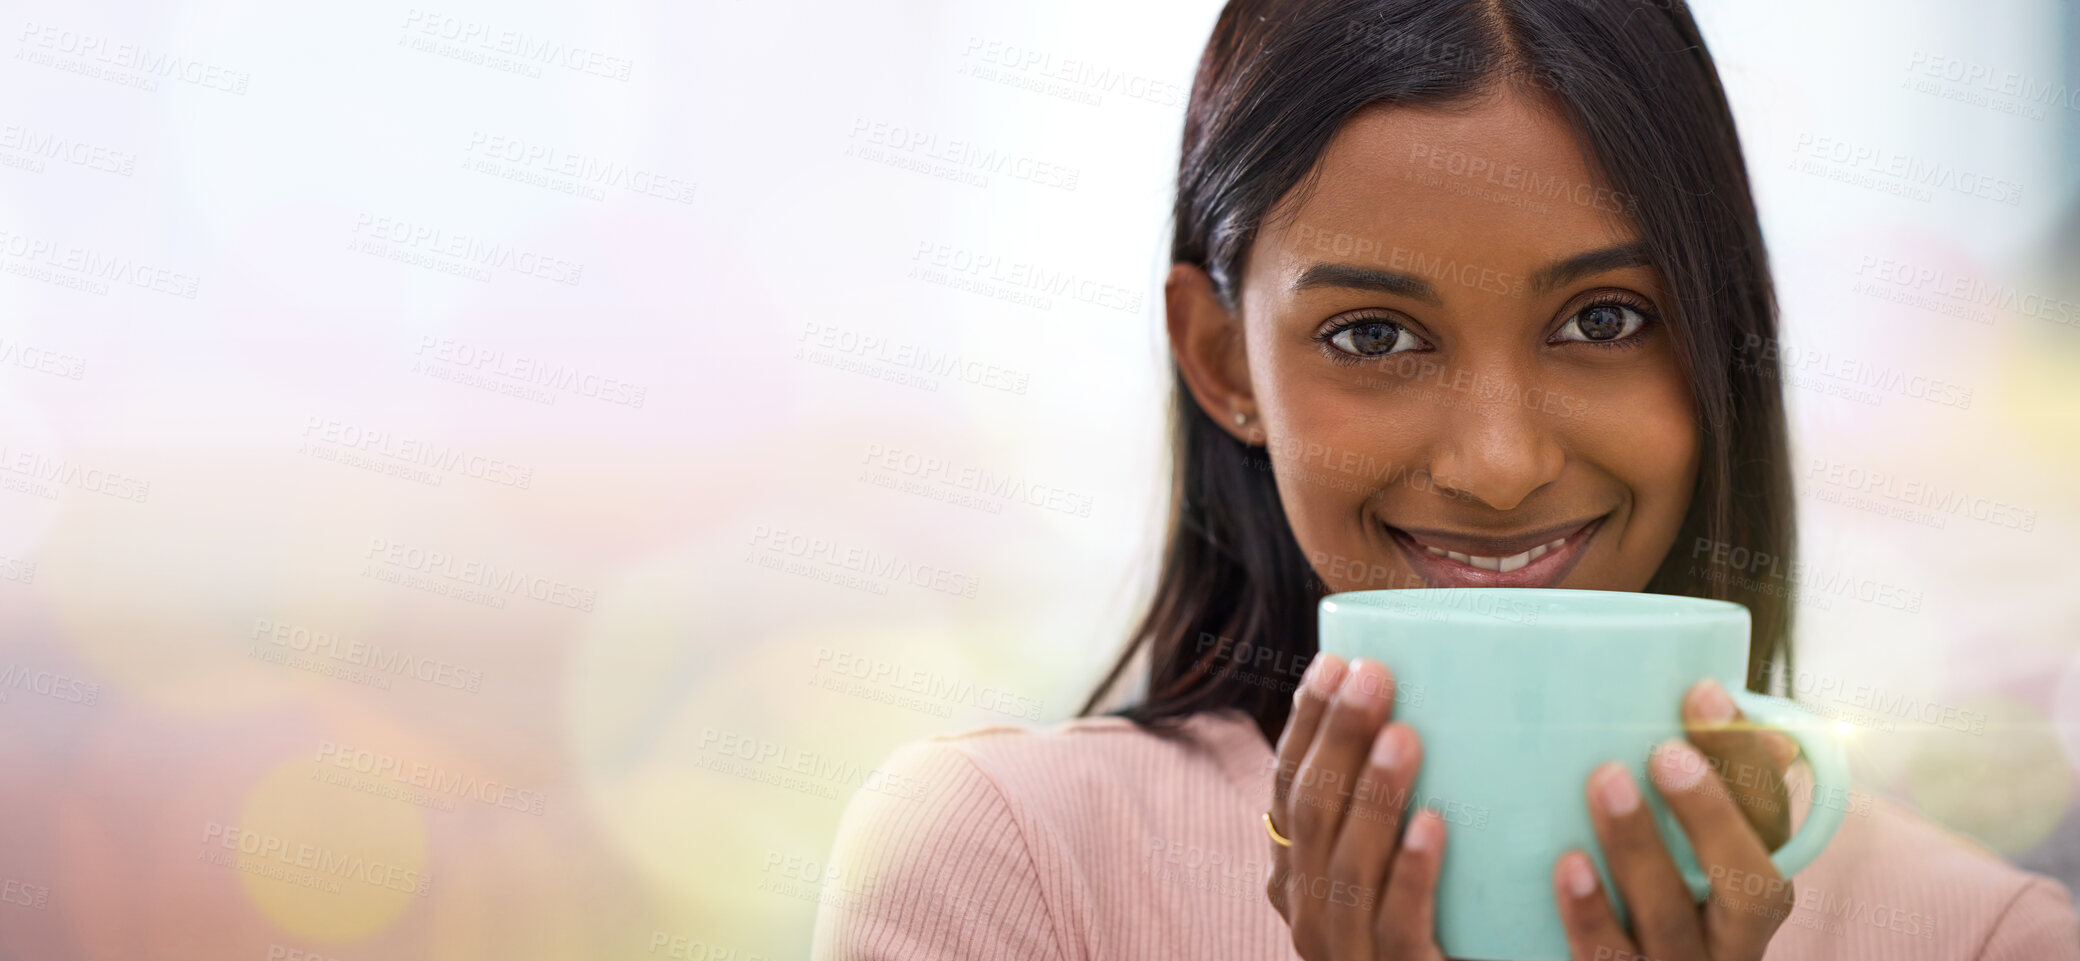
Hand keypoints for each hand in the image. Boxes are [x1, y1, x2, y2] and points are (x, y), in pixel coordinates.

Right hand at [1265, 653, 1447, 958]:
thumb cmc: (1438, 929)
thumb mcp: (1393, 866)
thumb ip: (1392, 806)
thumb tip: (1427, 703)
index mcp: (1298, 875)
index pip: (1289, 787)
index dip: (1307, 725)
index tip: (1336, 664)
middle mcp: (1309, 913)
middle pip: (1311, 815)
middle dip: (1337, 739)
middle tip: (1374, 676)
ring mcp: (1348, 952)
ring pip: (1345, 867)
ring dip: (1372, 795)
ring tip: (1405, 734)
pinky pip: (1397, 925)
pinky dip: (1410, 872)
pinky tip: (1432, 823)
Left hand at [1551, 678, 1800, 959]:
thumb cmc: (1656, 898)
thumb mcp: (1690, 850)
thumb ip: (1706, 786)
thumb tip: (1731, 709)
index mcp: (1757, 890)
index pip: (1770, 822)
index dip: (1743, 757)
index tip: (1701, 693)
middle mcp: (1732, 942)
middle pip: (1747, 887)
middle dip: (1711, 815)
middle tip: (1665, 752)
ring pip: (1669, 921)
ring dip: (1639, 849)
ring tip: (1607, 783)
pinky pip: (1607, 957)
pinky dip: (1588, 914)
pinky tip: (1568, 866)